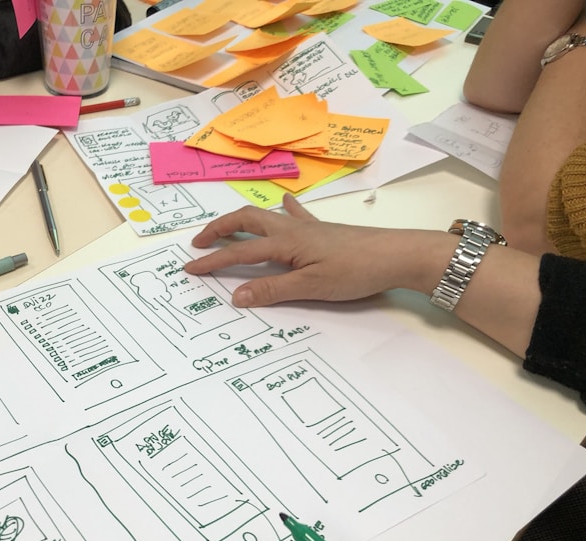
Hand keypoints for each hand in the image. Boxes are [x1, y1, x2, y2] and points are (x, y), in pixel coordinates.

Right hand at [185, 195, 449, 307]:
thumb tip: (235, 295)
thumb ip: (272, 291)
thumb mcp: (311, 287)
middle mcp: (291, 229)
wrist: (396, 254)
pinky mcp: (322, 230)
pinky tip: (283, 200)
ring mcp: (307, 227)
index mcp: (285, 243)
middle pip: (246, 221)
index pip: (239, 253)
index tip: (189, 269)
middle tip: (199, 243)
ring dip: (241, 220)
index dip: (212, 262)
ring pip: (265, 216)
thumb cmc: (355, 271)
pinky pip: (295, 215)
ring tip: (225, 226)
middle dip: (219, 230)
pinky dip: (283, 208)